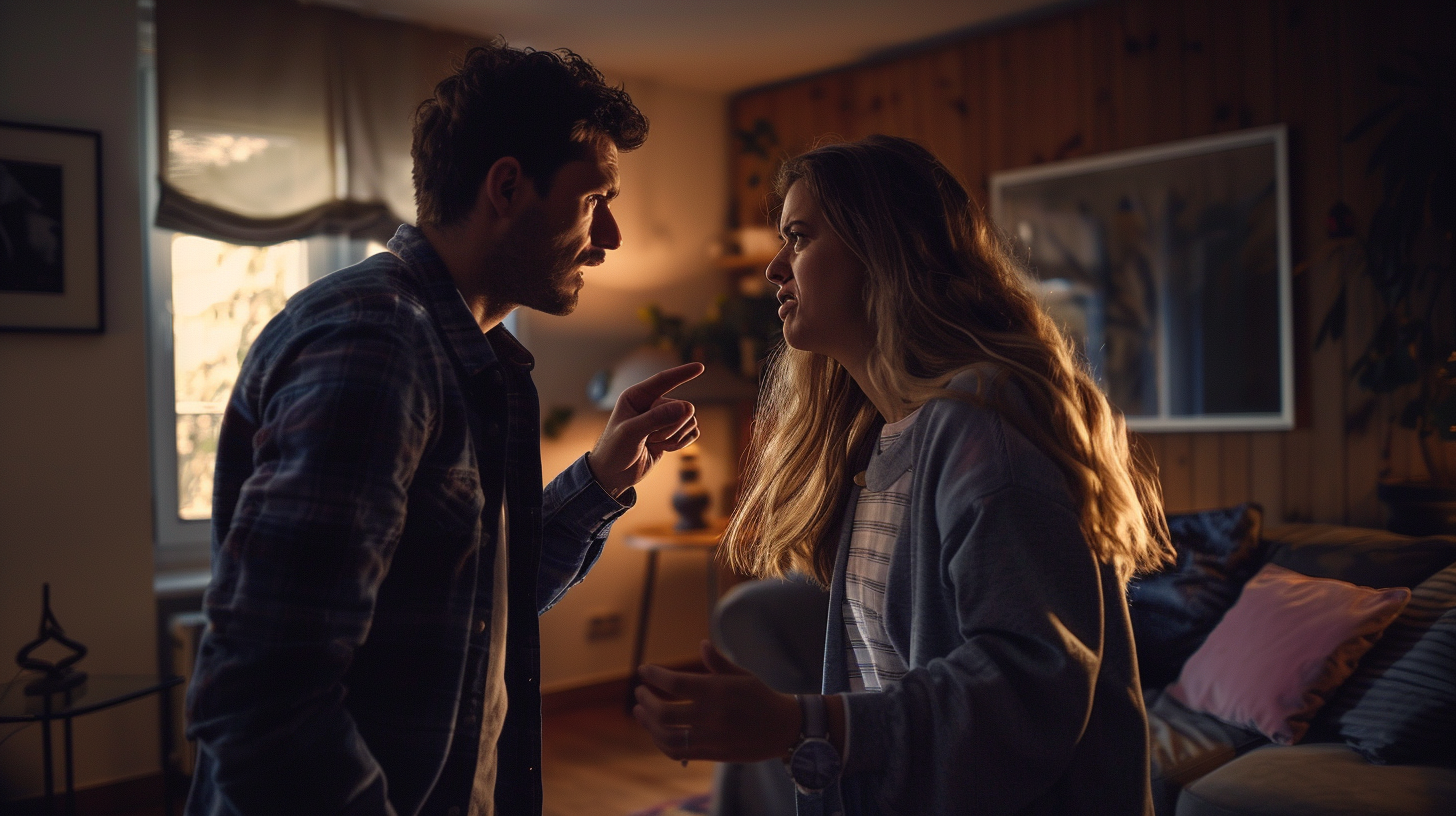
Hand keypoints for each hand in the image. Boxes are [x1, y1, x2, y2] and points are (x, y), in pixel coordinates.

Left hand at [588, 362, 703, 495]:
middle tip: (650, 439)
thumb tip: (687, 408)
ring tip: (653, 444)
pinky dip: (681, 443)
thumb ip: (657, 418)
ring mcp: (663, 419)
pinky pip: (692, 432)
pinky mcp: (672, 434)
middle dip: (670, 427)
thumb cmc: (615, 450)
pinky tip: (663, 449)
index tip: (700, 367)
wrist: (613, 475)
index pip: (664, 380)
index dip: (683, 373)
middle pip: (682, 407)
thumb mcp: (631, 433)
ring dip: (674, 437)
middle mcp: (652, 404)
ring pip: (689, 420)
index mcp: (637, 396)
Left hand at [633, 640, 801, 762]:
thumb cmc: (762, 697)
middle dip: (646, 701)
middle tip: (639, 692)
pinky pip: (678, 752)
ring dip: (648, 724)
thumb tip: (702, 644)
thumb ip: (718, 663)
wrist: (784, 730)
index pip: (675, 683)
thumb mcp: (743, 675)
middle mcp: (711, 715)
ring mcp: (710, 738)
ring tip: (640, 711)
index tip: (644, 670)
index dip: (655, 676)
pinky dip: (661, 742)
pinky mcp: (712, 754)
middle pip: (664, 713)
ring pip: (667, 736)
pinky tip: (656, 731)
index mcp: (717, 691)